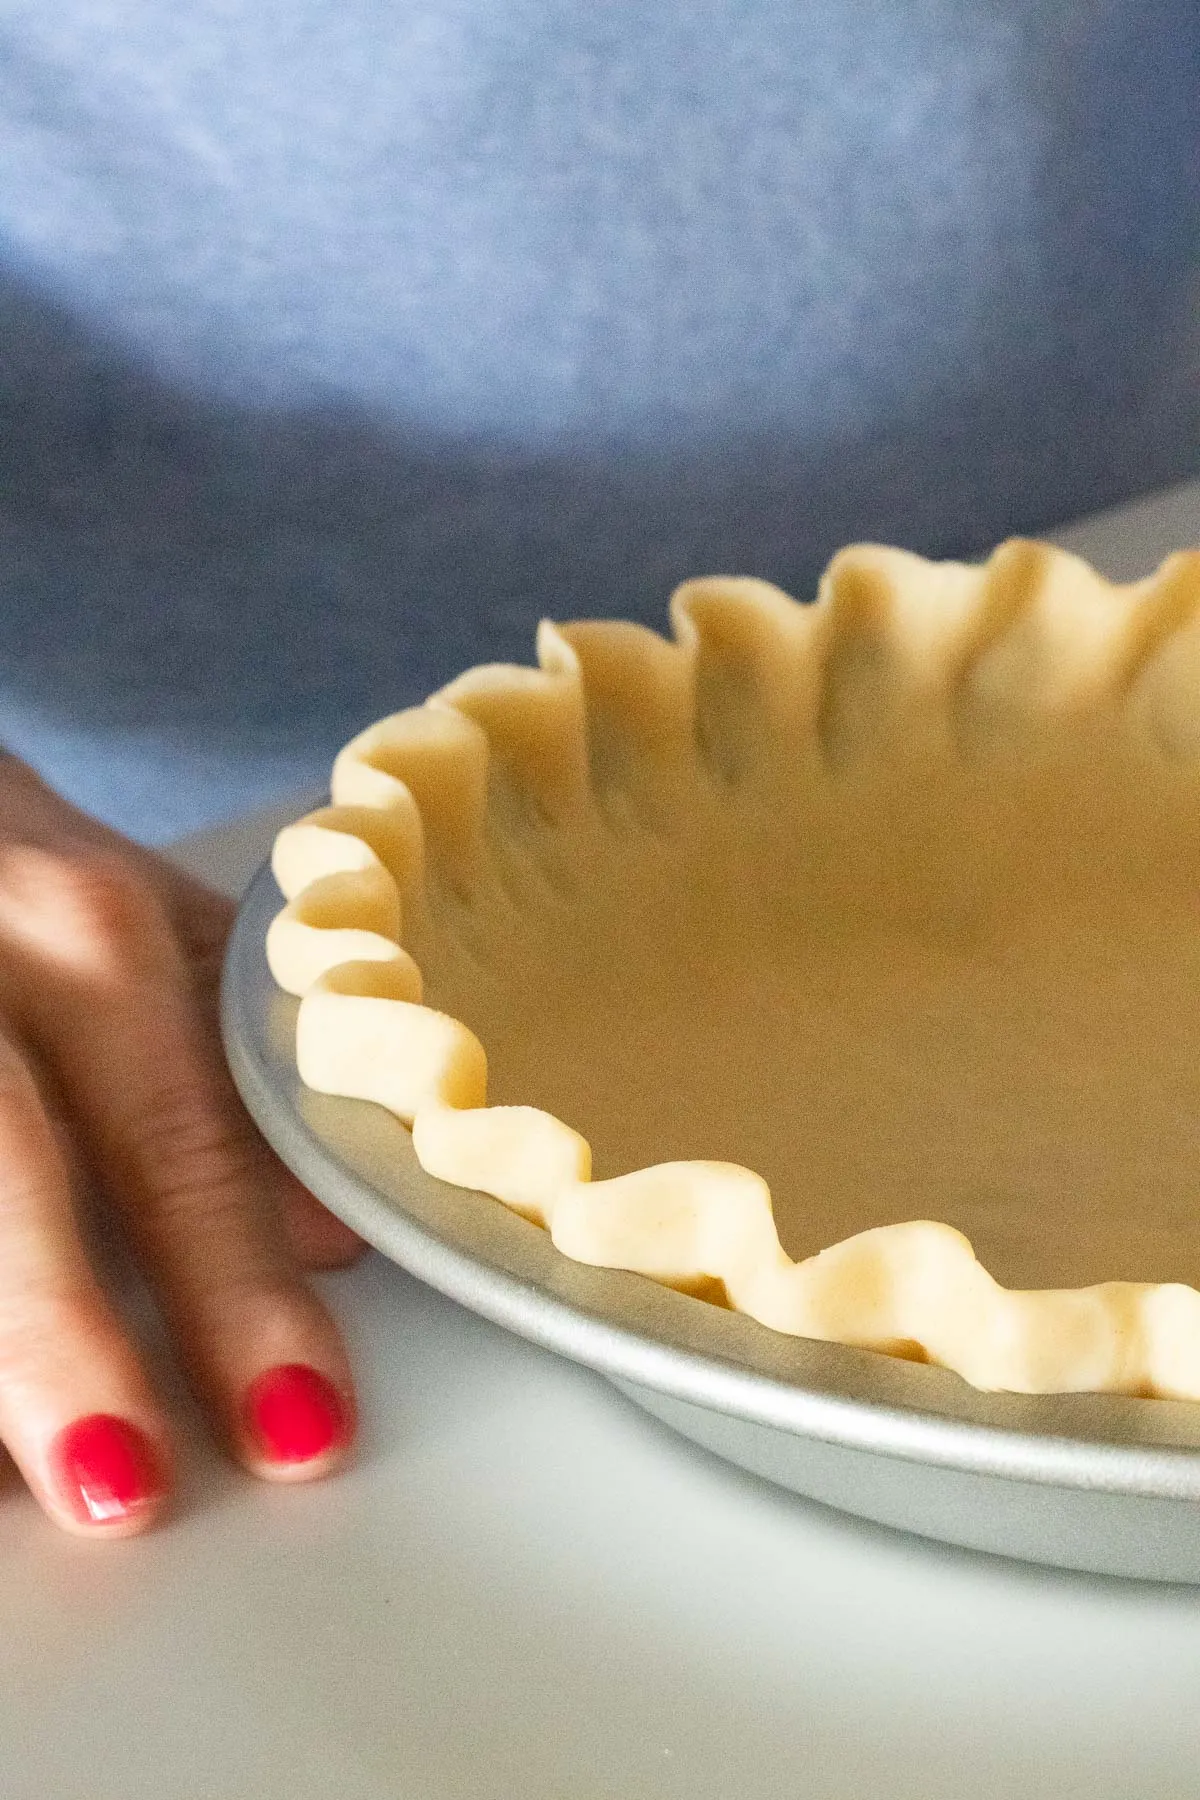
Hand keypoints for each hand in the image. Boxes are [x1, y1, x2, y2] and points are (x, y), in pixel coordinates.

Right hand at [0, 753, 362, 1535]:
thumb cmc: (23, 872)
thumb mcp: (149, 925)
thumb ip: (238, 1069)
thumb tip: (336, 1239)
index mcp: (89, 931)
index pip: (181, 1137)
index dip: (236, 1293)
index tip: (297, 1424)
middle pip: (8, 1162)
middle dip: (57, 1338)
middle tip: (126, 1489)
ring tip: (14, 1496)